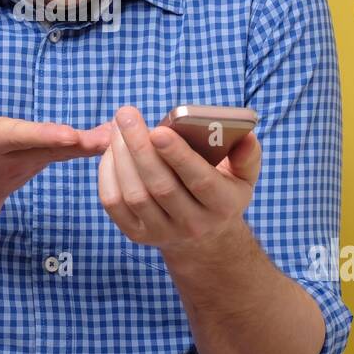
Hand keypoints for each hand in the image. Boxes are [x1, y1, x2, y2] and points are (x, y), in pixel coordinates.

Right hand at [0, 90, 110, 212]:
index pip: (19, 137)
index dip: (42, 136)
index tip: (67, 135)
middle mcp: (16, 154)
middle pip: (49, 147)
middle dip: (75, 143)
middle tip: (103, 139)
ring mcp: (33, 159)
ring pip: (65, 150)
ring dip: (91, 144)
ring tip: (117, 135)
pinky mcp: (45, 157)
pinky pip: (70, 150)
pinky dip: (93, 143)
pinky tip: (116, 135)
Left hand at [97, 105, 261, 251]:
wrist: (203, 238)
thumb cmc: (221, 191)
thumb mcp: (243, 176)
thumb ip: (247, 154)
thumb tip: (245, 135)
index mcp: (222, 204)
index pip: (200, 180)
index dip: (178, 156)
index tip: (158, 130)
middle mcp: (193, 224)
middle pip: (161, 186)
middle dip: (139, 147)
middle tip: (127, 115)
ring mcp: (162, 232)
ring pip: (134, 195)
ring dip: (120, 157)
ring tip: (117, 128)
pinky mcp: (136, 235)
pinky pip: (114, 203)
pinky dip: (107, 174)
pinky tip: (111, 150)